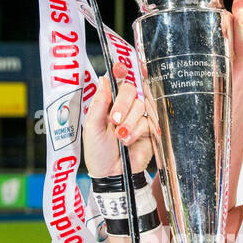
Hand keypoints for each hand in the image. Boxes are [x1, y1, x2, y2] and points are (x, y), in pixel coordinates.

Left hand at [82, 62, 158, 178]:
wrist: (110, 174)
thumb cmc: (98, 151)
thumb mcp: (92, 127)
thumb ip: (99, 103)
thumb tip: (104, 79)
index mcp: (110, 102)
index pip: (118, 80)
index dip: (121, 70)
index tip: (119, 68)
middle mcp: (126, 106)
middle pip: (132, 89)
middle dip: (123, 103)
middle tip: (114, 119)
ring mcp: (138, 117)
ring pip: (141, 106)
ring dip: (129, 122)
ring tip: (119, 136)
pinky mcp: (149, 130)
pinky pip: (148, 122)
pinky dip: (136, 131)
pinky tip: (127, 141)